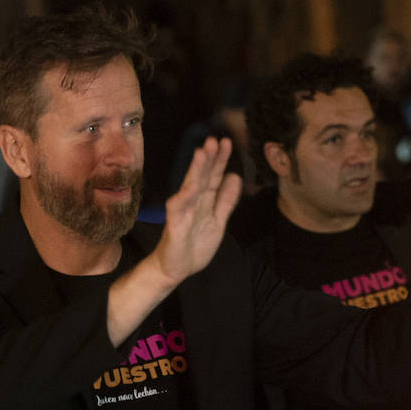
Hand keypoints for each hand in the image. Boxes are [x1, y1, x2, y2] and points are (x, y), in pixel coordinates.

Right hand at [153, 136, 242, 286]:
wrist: (174, 270)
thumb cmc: (193, 246)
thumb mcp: (218, 221)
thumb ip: (226, 201)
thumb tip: (235, 176)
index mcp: (204, 201)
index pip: (213, 177)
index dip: (220, 161)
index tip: (227, 142)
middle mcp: (192, 202)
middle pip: (202, 176)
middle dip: (209, 158)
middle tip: (215, 139)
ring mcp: (182, 211)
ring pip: (190, 186)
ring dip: (196, 170)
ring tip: (202, 152)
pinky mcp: (174, 224)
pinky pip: (179, 207)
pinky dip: (186, 195)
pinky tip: (192, 184)